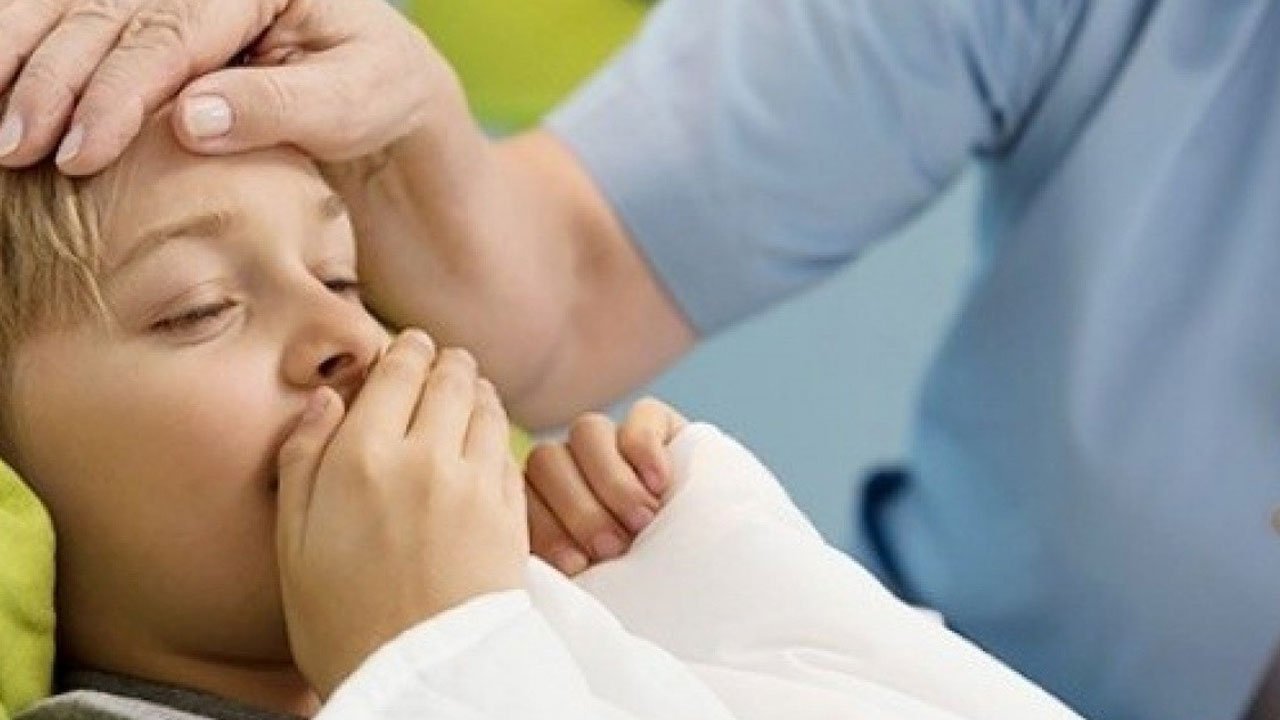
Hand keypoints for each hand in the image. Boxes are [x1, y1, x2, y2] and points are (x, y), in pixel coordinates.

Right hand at [0, 0, 461, 174]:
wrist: (375, 79)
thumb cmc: (372, 88)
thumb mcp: (354, 100)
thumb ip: (279, 106)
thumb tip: (191, 121)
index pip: (172, 31)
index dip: (117, 91)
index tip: (80, 152)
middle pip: (107, 16)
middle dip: (53, 82)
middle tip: (14, 149)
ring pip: (73, 10)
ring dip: (23, 64)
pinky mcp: (145, 13)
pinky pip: (73, 20)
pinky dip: (29, 53)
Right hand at [275, 330, 527, 696]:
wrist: (418, 677)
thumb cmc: (341, 617)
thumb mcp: (292, 541)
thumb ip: (302, 459)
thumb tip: (326, 399)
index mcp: (360, 458)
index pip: (397, 369)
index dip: (407, 348)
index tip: (409, 345)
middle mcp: (421, 456)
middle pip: (448, 375)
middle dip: (444, 361)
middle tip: (441, 361)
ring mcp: (472, 481)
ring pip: (484, 403)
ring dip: (475, 388)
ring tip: (466, 390)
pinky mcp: (509, 509)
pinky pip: (508, 444)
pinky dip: (497, 428)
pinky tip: (484, 437)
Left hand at [525, 397, 686, 575]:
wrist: (711, 577)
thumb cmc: (647, 590)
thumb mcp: (601, 585)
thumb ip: (564, 569)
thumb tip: (535, 572)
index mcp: (545, 504)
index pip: (521, 496)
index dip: (545, 528)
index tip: (578, 565)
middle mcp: (572, 466)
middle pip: (546, 460)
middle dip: (579, 510)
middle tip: (613, 548)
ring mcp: (611, 440)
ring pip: (586, 432)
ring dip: (612, 482)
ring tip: (644, 521)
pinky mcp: (656, 423)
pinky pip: (639, 417)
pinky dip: (645, 450)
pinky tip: (661, 485)